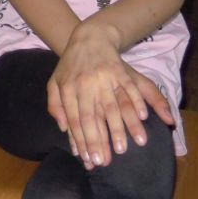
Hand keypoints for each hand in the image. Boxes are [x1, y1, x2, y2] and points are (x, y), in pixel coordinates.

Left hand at [46, 23, 174, 168]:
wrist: (87, 37)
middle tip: (106, 162)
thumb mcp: (55, 82)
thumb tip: (62, 127)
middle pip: (93, 117)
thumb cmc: (70, 65)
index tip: (89, 159)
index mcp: (68, 89)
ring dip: (122, 127)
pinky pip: (128, 88)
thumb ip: (54, 105)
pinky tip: (143, 116)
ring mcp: (103, 77)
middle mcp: (85, 85)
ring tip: (129, 146)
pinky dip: (136, 102)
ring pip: (113, 106)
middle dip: (100, 141)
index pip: (75, 120)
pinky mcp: (118, 70)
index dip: (81, 141)